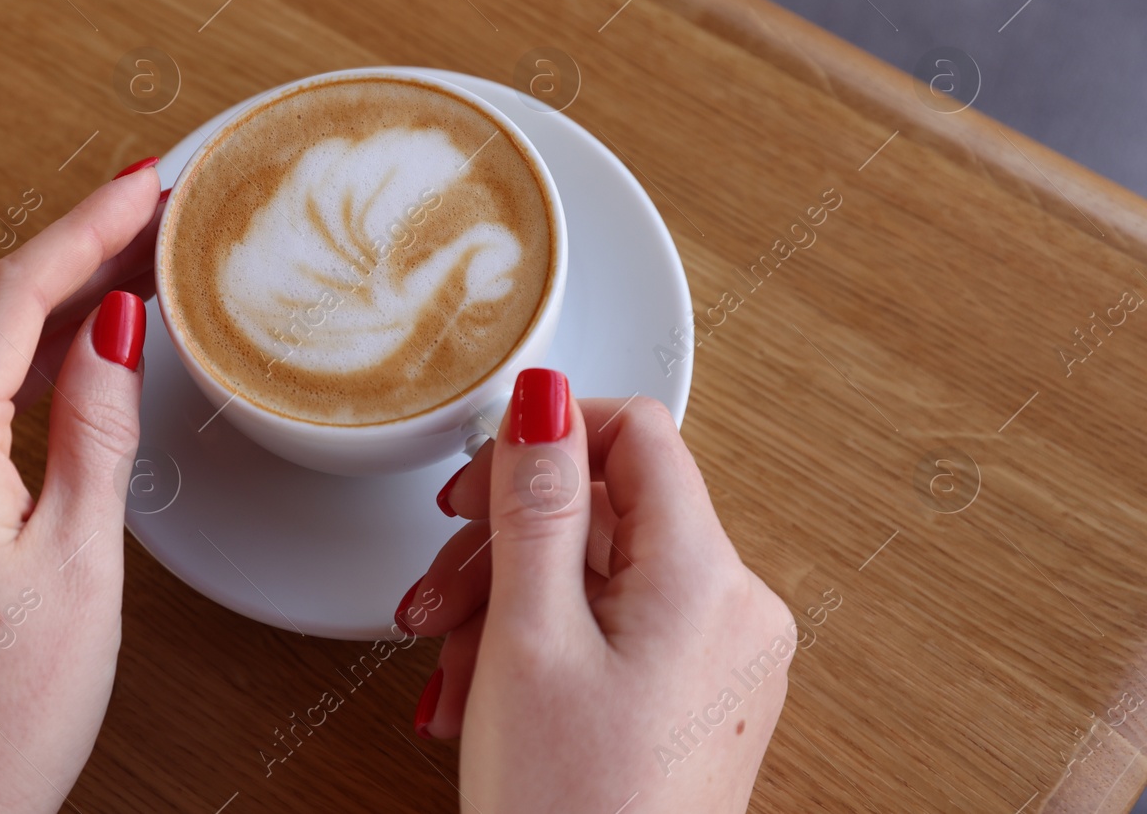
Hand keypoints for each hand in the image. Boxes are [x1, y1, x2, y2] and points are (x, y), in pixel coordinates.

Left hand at [0, 163, 162, 812]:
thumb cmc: (4, 709)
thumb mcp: (81, 559)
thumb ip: (96, 428)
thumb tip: (114, 330)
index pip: (13, 296)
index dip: (84, 229)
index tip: (142, 185)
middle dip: (64, 253)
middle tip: (144, 220)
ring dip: (33, 301)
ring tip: (117, 276)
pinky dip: (1, 356)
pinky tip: (56, 358)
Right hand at [397, 372, 794, 812]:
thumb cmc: (573, 811)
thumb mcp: (529, 635)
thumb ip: (538, 502)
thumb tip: (545, 399)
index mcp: (705, 578)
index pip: (639, 435)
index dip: (549, 437)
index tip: (479, 474)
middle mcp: (732, 611)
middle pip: (609, 513)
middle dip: (507, 543)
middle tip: (439, 588)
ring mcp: (719, 662)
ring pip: (599, 578)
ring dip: (509, 605)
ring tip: (450, 667)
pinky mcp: (696, 702)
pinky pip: (614, 634)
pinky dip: (543, 649)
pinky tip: (483, 696)